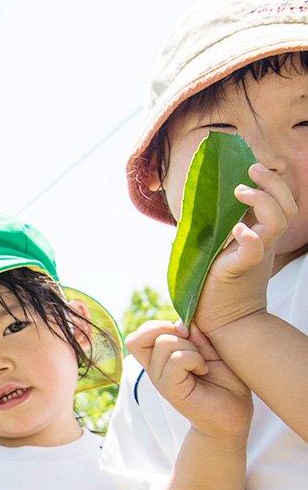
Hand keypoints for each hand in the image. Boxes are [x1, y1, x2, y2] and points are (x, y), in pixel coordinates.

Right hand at [126, 319, 250, 439]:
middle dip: (172, 331)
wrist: (234, 414)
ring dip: (189, 347)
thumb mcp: (211, 349)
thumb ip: (196, 335)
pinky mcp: (171, 391)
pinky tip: (203, 369)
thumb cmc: (225, 382)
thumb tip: (185, 320)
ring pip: (164, 344)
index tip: (186, 331)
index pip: (139, 334)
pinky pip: (176, 360)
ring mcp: (160, 380)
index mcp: (159, 359)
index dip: (158, 326)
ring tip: (202, 362)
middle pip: (142, 336)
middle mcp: (155, 369)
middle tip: (195, 345)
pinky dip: (194, 359)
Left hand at [194, 165, 295, 334]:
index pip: (282, 203)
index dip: (273, 183)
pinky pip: (255, 250)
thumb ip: (221, 227)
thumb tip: (203, 200)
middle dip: (273, 183)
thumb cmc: (217, 284)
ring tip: (239, 192)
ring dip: (262, 201)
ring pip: (278, 221)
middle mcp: (264, 243)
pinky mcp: (241, 269)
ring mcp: (256, 256)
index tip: (253, 168)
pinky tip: (237, 229)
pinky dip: (249, 236)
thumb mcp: (221, 249)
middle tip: (251, 170)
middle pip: (288, 206)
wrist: (222, 321)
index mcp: (261, 235)